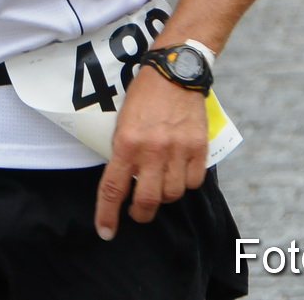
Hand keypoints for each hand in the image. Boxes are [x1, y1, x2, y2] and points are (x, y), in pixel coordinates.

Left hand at [94, 72, 207, 239]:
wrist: (174, 72)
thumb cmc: (144, 96)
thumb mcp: (122, 121)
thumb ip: (123, 151)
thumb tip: (123, 180)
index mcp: (126, 143)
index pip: (113, 189)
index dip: (107, 215)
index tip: (106, 231)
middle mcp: (151, 151)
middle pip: (146, 201)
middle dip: (141, 214)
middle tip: (138, 212)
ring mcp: (177, 150)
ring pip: (172, 195)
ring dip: (164, 196)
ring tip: (160, 184)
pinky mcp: (198, 147)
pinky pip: (193, 182)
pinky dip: (185, 183)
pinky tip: (179, 173)